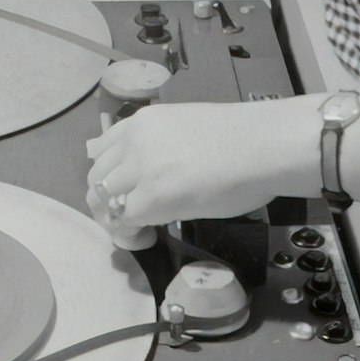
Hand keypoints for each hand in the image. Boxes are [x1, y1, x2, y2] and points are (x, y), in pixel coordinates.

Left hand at [85, 97, 318, 232]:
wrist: (262, 145)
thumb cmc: (241, 139)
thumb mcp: (187, 128)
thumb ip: (162, 145)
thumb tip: (158, 169)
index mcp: (143, 122)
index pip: (101, 150)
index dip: (110, 176)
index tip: (126, 191)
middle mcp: (133, 141)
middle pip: (97, 178)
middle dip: (108, 202)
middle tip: (132, 218)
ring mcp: (139, 169)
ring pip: (103, 201)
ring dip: (116, 220)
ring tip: (140, 231)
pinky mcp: (150, 198)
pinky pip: (123, 222)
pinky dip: (130, 234)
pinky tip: (148, 237)